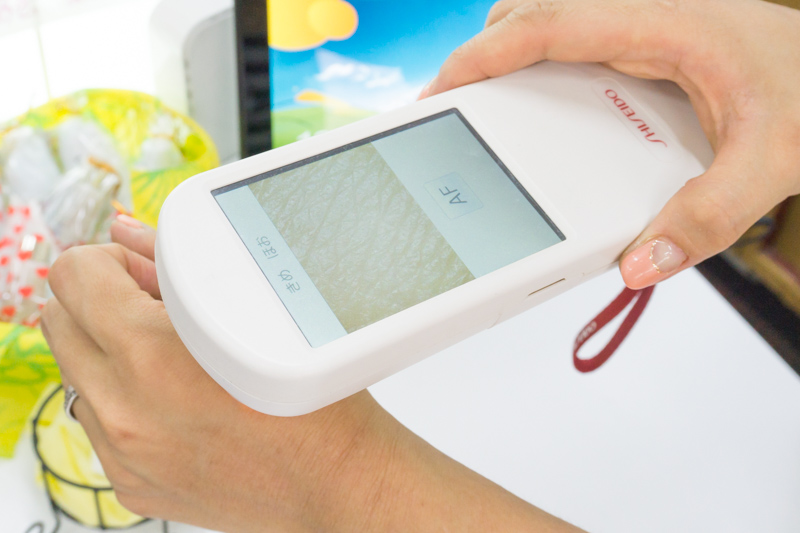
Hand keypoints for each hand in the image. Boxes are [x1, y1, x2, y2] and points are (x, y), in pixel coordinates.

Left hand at [41, 215, 580, 531]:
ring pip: (79, 358)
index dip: (108, 250)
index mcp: (159, 362)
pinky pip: (101, 403)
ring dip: (117, 331)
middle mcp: (126, 408)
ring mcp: (124, 447)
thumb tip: (141, 237)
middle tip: (160, 283)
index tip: (134, 245)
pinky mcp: (133, 474)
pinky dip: (126, 376)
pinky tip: (182, 371)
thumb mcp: (269, 316)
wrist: (341, 494)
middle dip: (107, 286)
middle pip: (64, 311)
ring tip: (181, 329)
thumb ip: (186, 273)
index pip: (77, 274)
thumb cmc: (330, 412)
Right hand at [421, 0, 799, 287]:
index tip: (445, 85)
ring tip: (484, 103)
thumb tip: (641, 262)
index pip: (548, 23)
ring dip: (509, 53)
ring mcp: (649, 24)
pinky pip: (577, 40)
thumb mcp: (772, 161)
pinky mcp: (653, 41)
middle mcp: (650, 13)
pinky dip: (541, 64)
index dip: (484, 52)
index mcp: (666, 24)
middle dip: (481, 51)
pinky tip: (542, 105)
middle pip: (534, 11)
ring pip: (552, 19)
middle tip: (454, 101)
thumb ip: (707, 220)